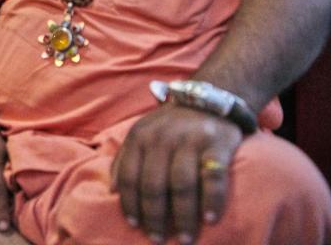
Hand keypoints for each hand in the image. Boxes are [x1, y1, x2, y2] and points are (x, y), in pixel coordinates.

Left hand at [111, 104, 242, 243]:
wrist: (207, 100)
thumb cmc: (169, 125)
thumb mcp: (141, 133)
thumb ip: (125, 158)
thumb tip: (112, 190)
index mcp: (140, 137)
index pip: (130, 176)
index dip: (130, 204)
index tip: (135, 225)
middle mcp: (162, 138)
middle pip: (153, 184)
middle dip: (154, 216)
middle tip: (157, 239)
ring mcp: (190, 140)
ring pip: (181, 184)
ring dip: (182, 216)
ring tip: (184, 238)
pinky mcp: (217, 144)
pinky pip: (214, 177)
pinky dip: (212, 200)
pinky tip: (210, 219)